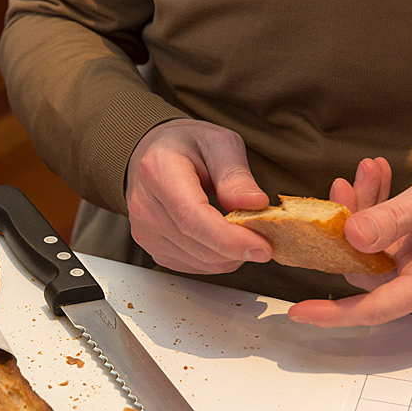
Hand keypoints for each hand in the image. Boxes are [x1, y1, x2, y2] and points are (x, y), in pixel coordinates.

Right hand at [126, 119, 272, 273]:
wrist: (154, 154)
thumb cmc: (186, 146)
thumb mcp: (219, 144)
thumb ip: (236, 175)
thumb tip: (255, 204)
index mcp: (158, 172)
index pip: (193, 218)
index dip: (229, 239)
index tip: (262, 247)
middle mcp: (145, 206)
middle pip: (199, 245)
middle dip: (240, 248)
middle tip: (266, 234)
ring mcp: (145, 232)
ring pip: (200, 262)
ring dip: (231, 255)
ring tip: (244, 230)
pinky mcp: (153, 249)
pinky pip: (194, 267)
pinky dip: (218, 259)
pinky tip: (224, 238)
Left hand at [287, 148, 411, 326]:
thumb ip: (391, 219)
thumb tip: (350, 237)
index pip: (374, 308)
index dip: (333, 313)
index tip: (298, 311)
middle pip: (369, 270)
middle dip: (350, 226)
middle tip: (346, 184)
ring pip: (375, 253)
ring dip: (365, 212)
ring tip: (366, 172)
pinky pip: (390, 243)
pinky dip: (380, 214)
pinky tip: (376, 181)